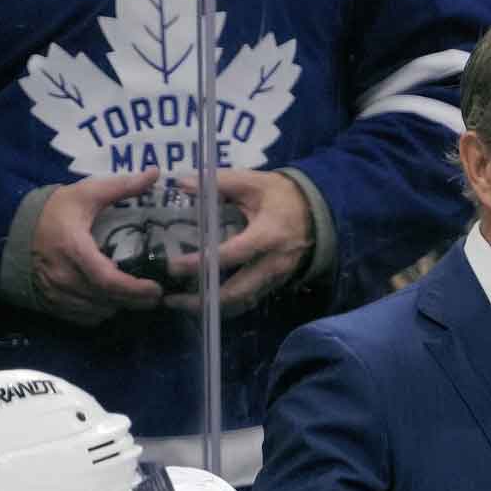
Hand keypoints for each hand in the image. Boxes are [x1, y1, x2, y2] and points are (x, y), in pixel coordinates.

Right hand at [30, 169, 164, 324]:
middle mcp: (63, 276)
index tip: (156, 289)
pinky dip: (100, 312)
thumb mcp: (86, 193)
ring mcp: (55, 292)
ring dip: (118, 306)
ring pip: (97, 311)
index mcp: (73, 249)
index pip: (107, 280)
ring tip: (135, 296)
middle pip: (107, 299)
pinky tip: (110, 301)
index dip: (134, 289)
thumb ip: (122, 186)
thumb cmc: (54, 210)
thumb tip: (155, 172)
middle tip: (155, 296)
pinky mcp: (50, 303)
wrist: (10, 227)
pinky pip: (82, 317)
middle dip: (135, 301)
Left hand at [165, 169, 314, 318]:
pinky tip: (204, 302)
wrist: (319, 211)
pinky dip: (225, 305)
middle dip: (203, 301)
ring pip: (242, 302)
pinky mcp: (276, 284)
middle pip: (236, 292)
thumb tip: (182, 184)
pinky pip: (249, 300)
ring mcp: (276, 277)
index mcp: (268, 235)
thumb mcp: (254, 183)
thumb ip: (219, 183)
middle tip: (171, 300)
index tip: (173, 266)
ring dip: (212, 308)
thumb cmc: (283, 195)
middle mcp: (273, 263)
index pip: (231, 255)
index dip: (201, 263)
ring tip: (181, 304)